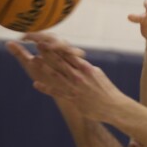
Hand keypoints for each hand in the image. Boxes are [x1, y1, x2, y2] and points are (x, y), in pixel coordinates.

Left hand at [6, 33, 125, 121]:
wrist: (113, 106)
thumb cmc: (106, 89)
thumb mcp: (97, 74)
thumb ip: (85, 67)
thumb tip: (77, 61)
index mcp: (85, 68)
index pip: (69, 55)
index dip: (57, 47)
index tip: (47, 40)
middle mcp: (79, 76)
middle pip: (61, 62)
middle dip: (48, 53)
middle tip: (37, 44)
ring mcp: (75, 87)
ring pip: (56, 75)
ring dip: (44, 67)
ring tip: (33, 60)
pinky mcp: (73, 99)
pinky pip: (57, 92)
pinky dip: (46, 88)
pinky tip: (36, 84)